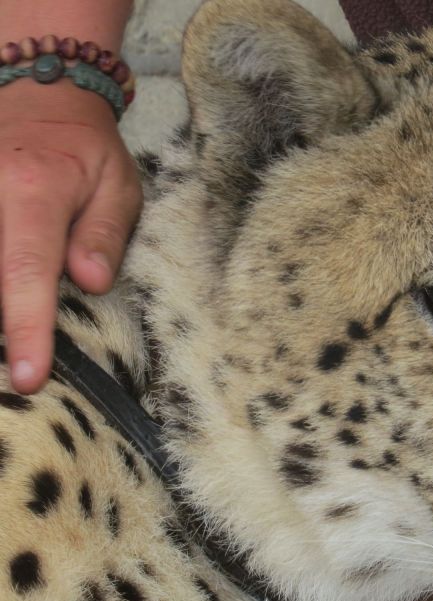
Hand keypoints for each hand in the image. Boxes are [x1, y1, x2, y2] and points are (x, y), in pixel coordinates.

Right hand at [0, 79, 140, 392]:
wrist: (34, 89)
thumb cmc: (86, 146)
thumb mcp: (118, 184)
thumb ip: (104, 234)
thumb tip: (90, 281)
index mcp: (34, 191)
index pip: (27, 270)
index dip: (26, 326)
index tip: (29, 375)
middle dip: (0, 325)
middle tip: (17, 371)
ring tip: (16, 345)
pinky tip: (8, 308)